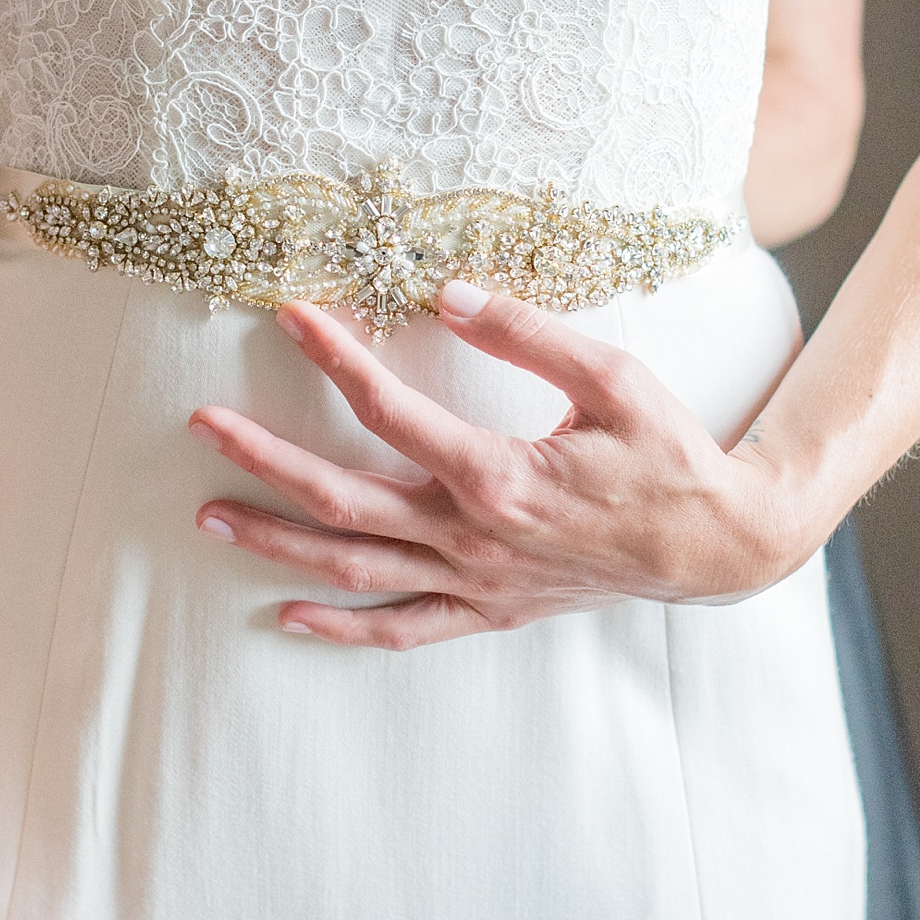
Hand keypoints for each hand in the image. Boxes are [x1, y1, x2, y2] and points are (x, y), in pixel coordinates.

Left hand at [191, 283, 810, 648]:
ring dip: (278, 544)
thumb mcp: (614, 377)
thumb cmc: (670, 455)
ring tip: (209, 516)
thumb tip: (448, 289)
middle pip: (345, 501)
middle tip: (201, 428)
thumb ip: (527, 333)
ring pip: (356, 571)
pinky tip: (287, 614)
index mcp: (500, 474)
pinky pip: (402, 630)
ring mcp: (478, 583)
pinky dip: (341, 628)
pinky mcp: (491, 611)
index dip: (333, 358)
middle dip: (264, 463)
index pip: (390, 410)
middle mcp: (475, 537)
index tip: (287, 316)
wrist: (718, 548)